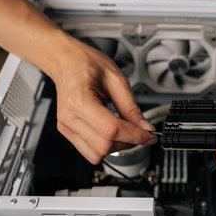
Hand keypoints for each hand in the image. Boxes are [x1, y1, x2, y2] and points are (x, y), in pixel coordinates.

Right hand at [47, 36, 156, 163]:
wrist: (66, 62)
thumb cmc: (86, 64)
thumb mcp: (116, 80)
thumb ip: (131, 107)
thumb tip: (145, 128)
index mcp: (79, 99)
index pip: (111, 129)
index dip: (135, 135)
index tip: (149, 136)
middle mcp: (69, 116)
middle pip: (104, 145)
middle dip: (127, 142)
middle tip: (138, 131)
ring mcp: (66, 126)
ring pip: (97, 153)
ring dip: (116, 147)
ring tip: (123, 130)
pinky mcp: (67, 132)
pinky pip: (89, 152)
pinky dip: (105, 147)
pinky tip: (111, 133)